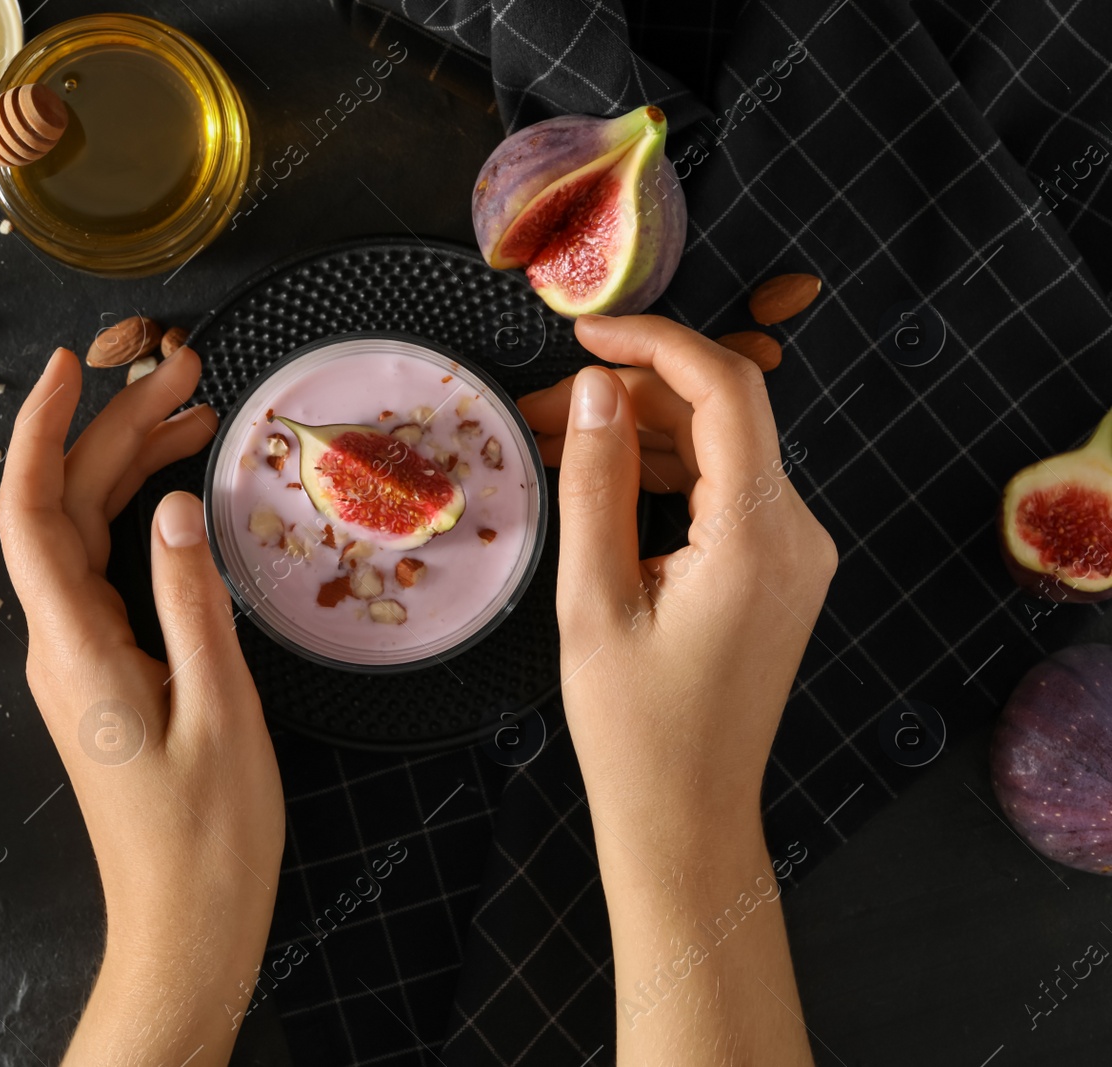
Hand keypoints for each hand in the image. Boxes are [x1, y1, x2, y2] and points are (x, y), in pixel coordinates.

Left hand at [0, 346, 283, 1065]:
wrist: (185, 925)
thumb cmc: (207, 837)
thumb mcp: (221, 712)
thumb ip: (193, 603)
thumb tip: (176, 506)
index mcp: (75, 648)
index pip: (31, 513)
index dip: (41, 431)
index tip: (70, 366)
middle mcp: (61, 644)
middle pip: (67, 508)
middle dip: (114, 427)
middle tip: (186, 369)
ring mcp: (79, 657)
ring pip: (88, 534)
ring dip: (132, 466)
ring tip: (196, 410)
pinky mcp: (104, 672)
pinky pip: (108, 571)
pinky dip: (142, 517)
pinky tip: (181, 491)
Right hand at [520, 315, 830, 1064]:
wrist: (686, 816)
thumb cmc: (633, 728)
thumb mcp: (594, 599)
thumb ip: (595, 483)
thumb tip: (594, 389)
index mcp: (757, 538)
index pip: (728, 390)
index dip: (657, 342)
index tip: (584, 334)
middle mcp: (796, 534)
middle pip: (721, 416)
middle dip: (628, 397)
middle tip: (538, 409)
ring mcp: (796, 554)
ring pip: (719, 451)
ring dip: (639, 435)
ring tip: (552, 443)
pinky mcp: (780, 572)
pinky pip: (723, 494)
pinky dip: (662, 476)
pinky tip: (598, 480)